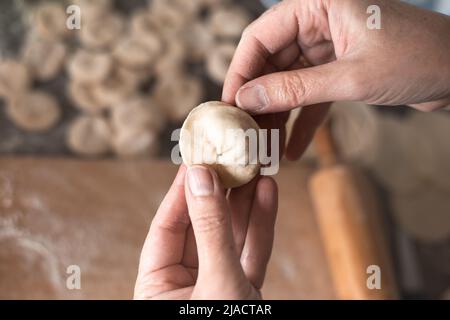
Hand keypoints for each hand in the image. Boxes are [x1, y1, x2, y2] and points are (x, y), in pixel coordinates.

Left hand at [134, 165, 277, 299]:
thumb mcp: (216, 282)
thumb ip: (211, 231)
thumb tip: (202, 179)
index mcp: (159, 286)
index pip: (167, 227)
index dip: (182, 190)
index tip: (196, 159)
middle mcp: (187, 284)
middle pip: (202, 228)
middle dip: (220, 192)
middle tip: (229, 158)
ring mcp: (218, 286)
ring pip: (230, 237)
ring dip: (245, 202)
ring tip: (253, 169)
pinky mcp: (245, 291)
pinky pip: (251, 252)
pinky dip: (261, 224)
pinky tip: (266, 192)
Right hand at [223, 0, 449, 159]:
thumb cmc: (417, 59)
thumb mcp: (351, 77)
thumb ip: (295, 89)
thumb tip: (247, 98)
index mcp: (318, 5)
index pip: (262, 36)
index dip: (241, 72)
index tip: (228, 105)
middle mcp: (319, 22)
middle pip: (272, 62)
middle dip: (259, 100)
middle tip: (244, 133)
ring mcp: (329, 47)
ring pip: (289, 82)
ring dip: (278, 115)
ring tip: (265, 147)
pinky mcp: (340, 70)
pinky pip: (311, 96)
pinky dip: (303, 122)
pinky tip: (292, 150)